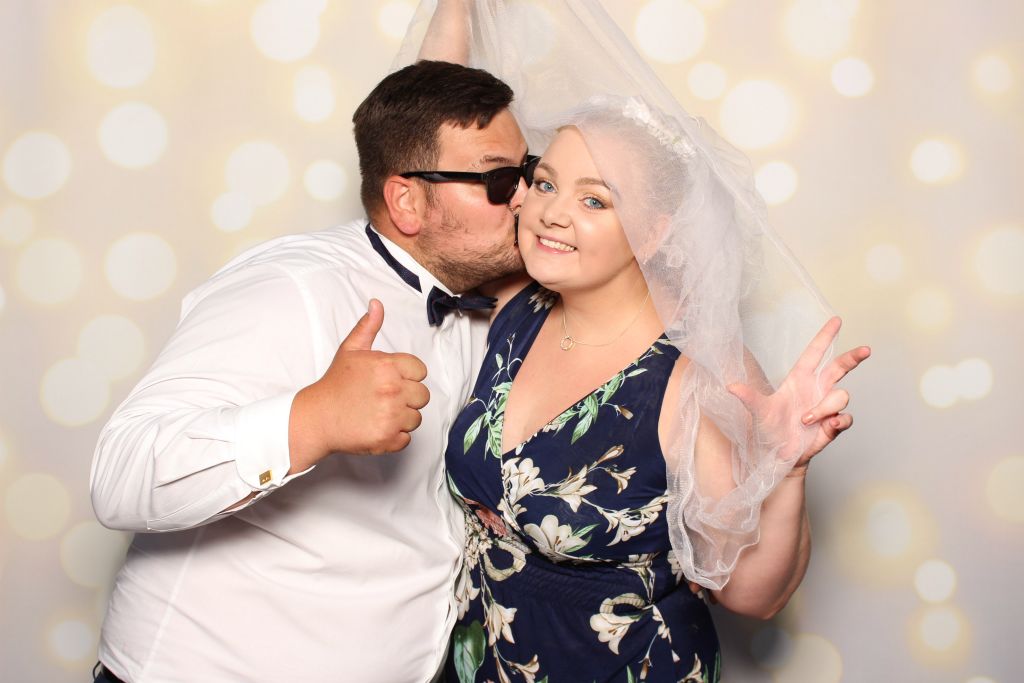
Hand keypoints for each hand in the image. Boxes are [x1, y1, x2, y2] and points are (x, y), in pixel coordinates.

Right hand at [289, 299, 429, 469]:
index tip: (390, 381)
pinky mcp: (388, 439)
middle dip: (407, 398)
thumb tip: (377, 303)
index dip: (407, 376)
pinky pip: (406, 438)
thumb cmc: (335, 383)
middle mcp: (393, 390)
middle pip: (422, 396)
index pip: (420, 371)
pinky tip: (377, 428)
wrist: (316, 418)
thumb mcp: (350, 350)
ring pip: (416, 418)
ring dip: (401, 418)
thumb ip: (368, 326)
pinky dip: (394, 437)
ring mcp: (391, 416)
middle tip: (383, 399)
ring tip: (379, 413)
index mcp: (388, 366)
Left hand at [726, 317, 869, 473]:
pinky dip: (838, 421)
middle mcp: (815, 389)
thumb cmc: (767, 429)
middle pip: (839, 367)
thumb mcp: (757, 411)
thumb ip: (748, 397)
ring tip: (805, 420)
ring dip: (824, 407)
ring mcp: (825, 407)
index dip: (825, 337)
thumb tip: (730, 386)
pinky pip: (845, 418)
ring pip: (841, 396)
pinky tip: (828, 426)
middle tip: (865, 350)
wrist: (777, 455)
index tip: (836, 320)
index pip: (815, 353)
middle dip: (853, 357)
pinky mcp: (832, 425)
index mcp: (799, 379)